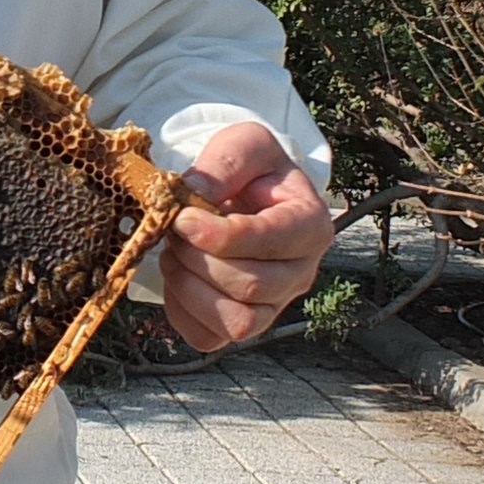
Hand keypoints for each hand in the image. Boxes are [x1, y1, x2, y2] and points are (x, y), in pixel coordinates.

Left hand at [161, 120, 334, 353]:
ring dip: (190, 288)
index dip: (220, 235)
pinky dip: (182, 312)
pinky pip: (209, 338)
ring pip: (236, 321)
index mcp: (310, 225)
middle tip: (174, 229)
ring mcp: (274, 305)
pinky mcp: (242, 324)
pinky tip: (177, 277)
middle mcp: (300, 273)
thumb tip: (193, 193)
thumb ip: (224, 162)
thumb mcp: (245, 145)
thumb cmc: (250, 170)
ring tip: (174, 254)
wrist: (244, 194)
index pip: (269, 242)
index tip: (183, 217)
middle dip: (199, 258)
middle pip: (250, 285)